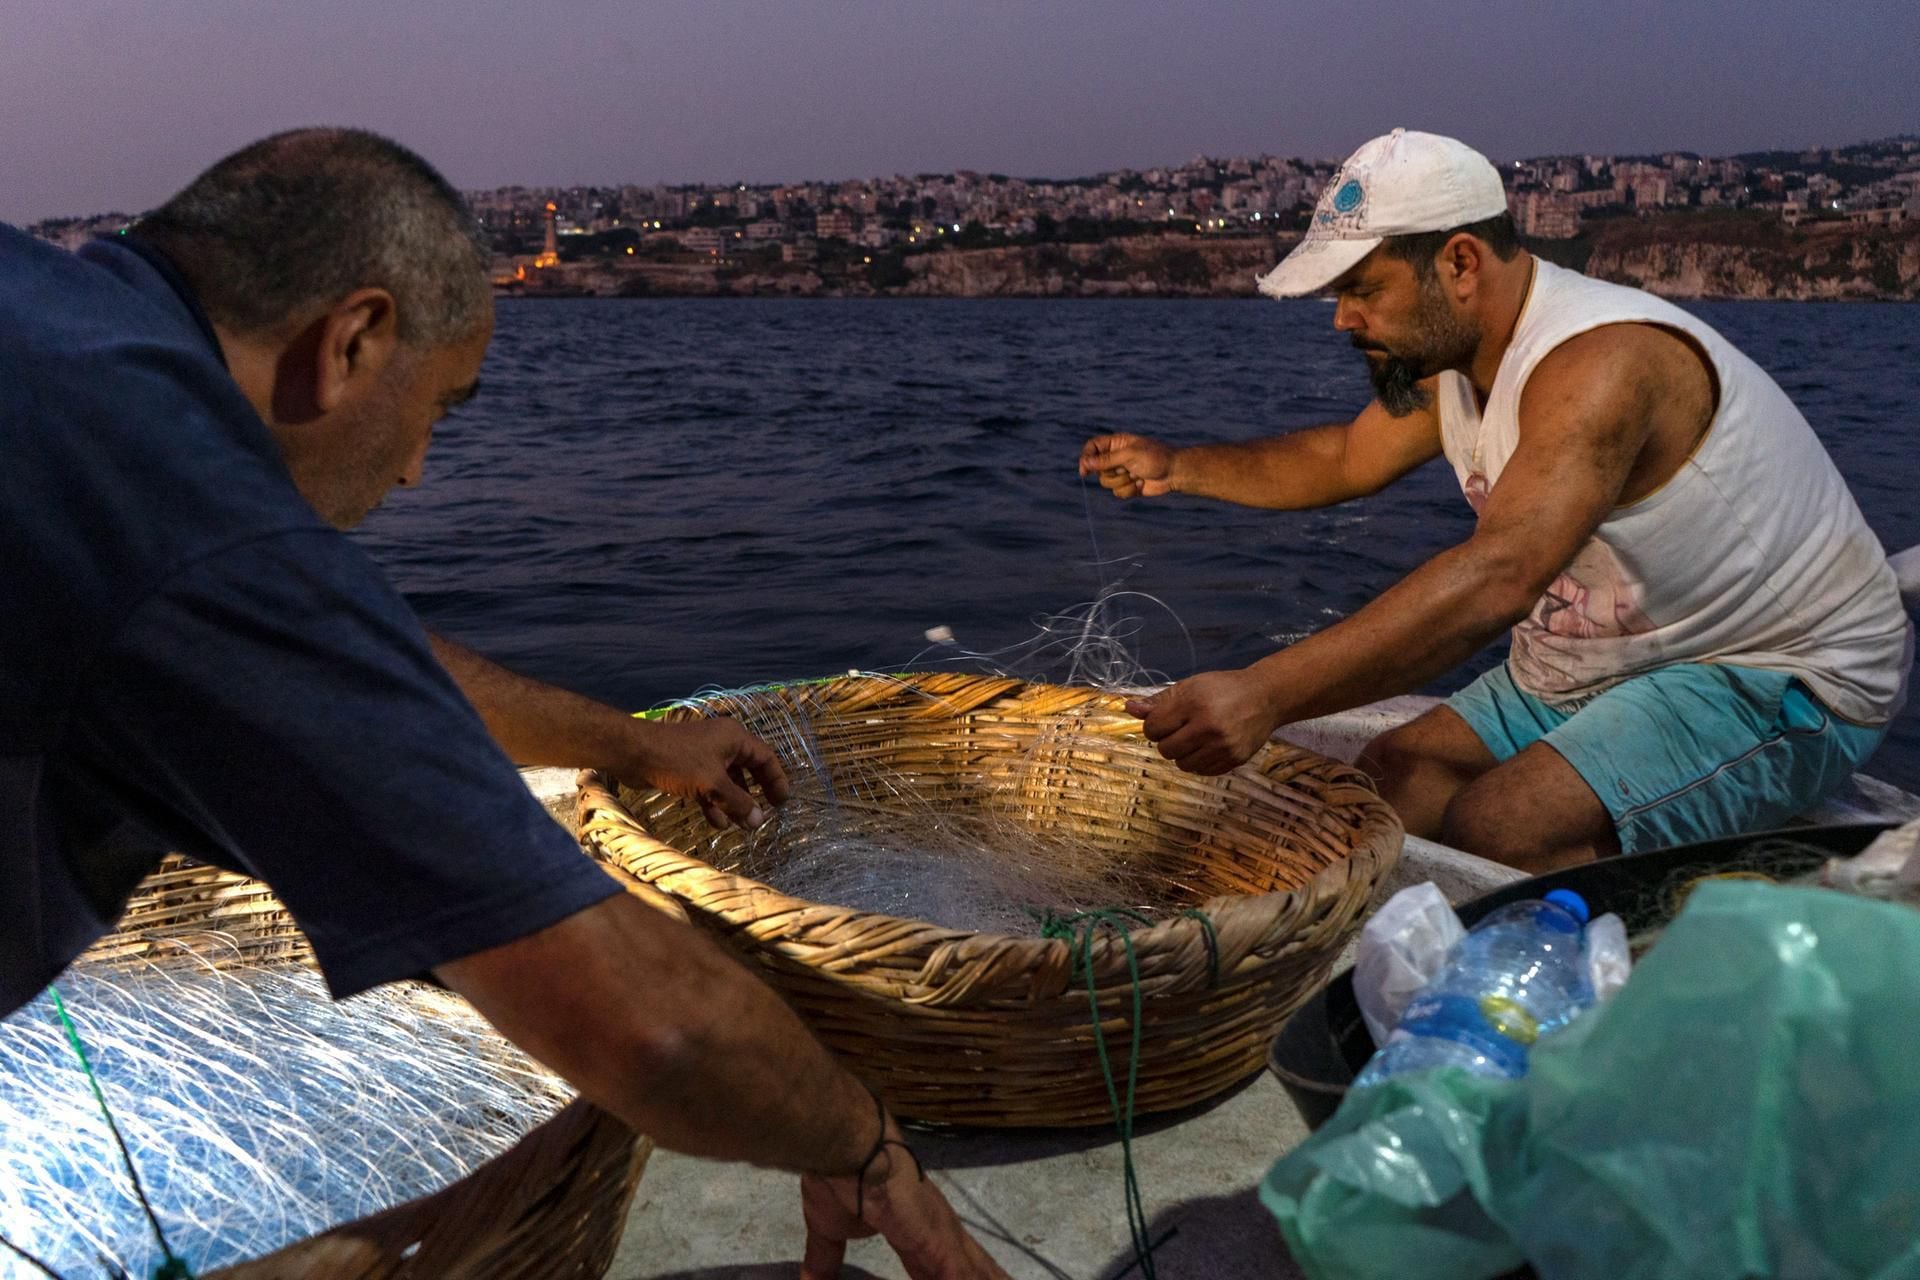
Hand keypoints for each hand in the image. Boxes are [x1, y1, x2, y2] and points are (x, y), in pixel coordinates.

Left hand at [613, 718, 790, 829]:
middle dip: (754, 795)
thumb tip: (759, 821)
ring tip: (739, 825)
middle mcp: (722, 744)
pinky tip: (716, 822)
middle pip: (748, 770)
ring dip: (733, 803)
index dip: (776, 779)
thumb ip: (738, 802)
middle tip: (762, 815)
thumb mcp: (712, 784)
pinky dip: (714, 803)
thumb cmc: (677, 761)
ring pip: (727, 781)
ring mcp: (704, 756)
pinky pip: (709, 787)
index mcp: (734, 738)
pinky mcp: (688, 769)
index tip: (782, 802)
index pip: (766, 757)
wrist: (634, 753)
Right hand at [799, 1127, 1007, 1279]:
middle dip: (986, 1277)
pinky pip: (961, 1275)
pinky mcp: (939, 1242)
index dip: (947, 1276)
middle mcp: (937, 1230)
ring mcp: (943, 1235)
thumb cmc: (841, 1180)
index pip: (938, 1263)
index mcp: (914, 1226)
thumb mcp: (829, 1230)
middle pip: (971, 1265)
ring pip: (975, 1270)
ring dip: (990, 1279)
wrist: (850, 1148)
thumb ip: (824, 1260)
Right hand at [1079, 432, 1177, 499]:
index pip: (1093, 447)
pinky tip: (1141, 484)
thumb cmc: (1155, 458)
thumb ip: (1106, 460)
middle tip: (1126, 469)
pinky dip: (1129, 490)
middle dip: (1111, 473)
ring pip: (1106, 483)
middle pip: (1097, 468)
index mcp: (1116, 444)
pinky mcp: (1127, 486)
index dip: (1086, 457)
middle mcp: (1116, 458)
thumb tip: (1086, 462)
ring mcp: (1122, 472)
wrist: (1174, 473)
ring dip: (1122, 482)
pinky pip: (1117, 493)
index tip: (1085, 470)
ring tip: (1137, 476)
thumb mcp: (1129, 455)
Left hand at [1126, 668, 1281, 774]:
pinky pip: (1202, 771)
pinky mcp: (1234, 760)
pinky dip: (1199, 761)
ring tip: (1196, 738)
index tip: (1165, 720)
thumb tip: (1128, 708)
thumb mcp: (1189, 686)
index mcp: (1194, 704)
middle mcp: (1209, 727)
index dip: (1154, 726)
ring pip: (1182, 764)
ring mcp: (1223, 746)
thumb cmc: (1222, 689)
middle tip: (1182, 729)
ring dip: (1183, 753)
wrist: (1265, 697)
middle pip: (1166, 750)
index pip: (1153, 728)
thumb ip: (1159, 701)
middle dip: (1167, 741)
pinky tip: (1208, 746)